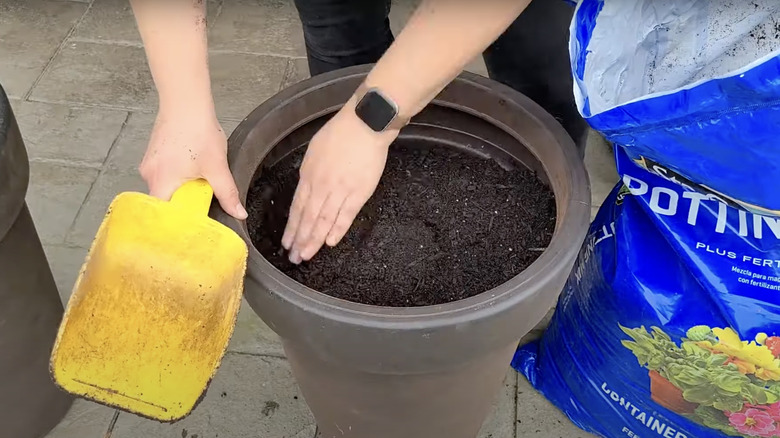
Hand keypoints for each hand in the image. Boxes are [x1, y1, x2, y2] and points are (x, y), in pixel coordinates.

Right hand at [139, 110, 247, 219]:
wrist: (186, 103)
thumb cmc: (198, 131)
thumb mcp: (217, 168)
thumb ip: (227, 193)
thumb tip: (238, 213)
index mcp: (161, 183)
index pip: (163, 216)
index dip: (178, 222)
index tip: (191, 224)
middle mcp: (149, 176)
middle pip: (164, 202)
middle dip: (183, 203)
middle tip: (199, 198)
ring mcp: (149, 164)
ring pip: (165, 187)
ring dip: (182, 187)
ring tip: (197, 175)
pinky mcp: (153, 155)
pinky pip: (164, 174)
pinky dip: (177, 175)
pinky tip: (190, 164)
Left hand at [282, 107, 397, 262]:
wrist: (364, 124)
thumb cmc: (341, 133)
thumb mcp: (315, 151)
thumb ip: (310, 172)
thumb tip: (306, 187)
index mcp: (309, 175)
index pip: (297, 207)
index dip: (292, 227)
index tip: (287, 242)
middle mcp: (321, 185)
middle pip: (307, 218)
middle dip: (299, 239)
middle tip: (293, 257)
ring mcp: (340, 190)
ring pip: (323, 220)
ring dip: (314, 240)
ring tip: (306, 255)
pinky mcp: (358, 192)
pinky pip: (345, 215)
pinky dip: (337, 230)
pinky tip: (329, 243)